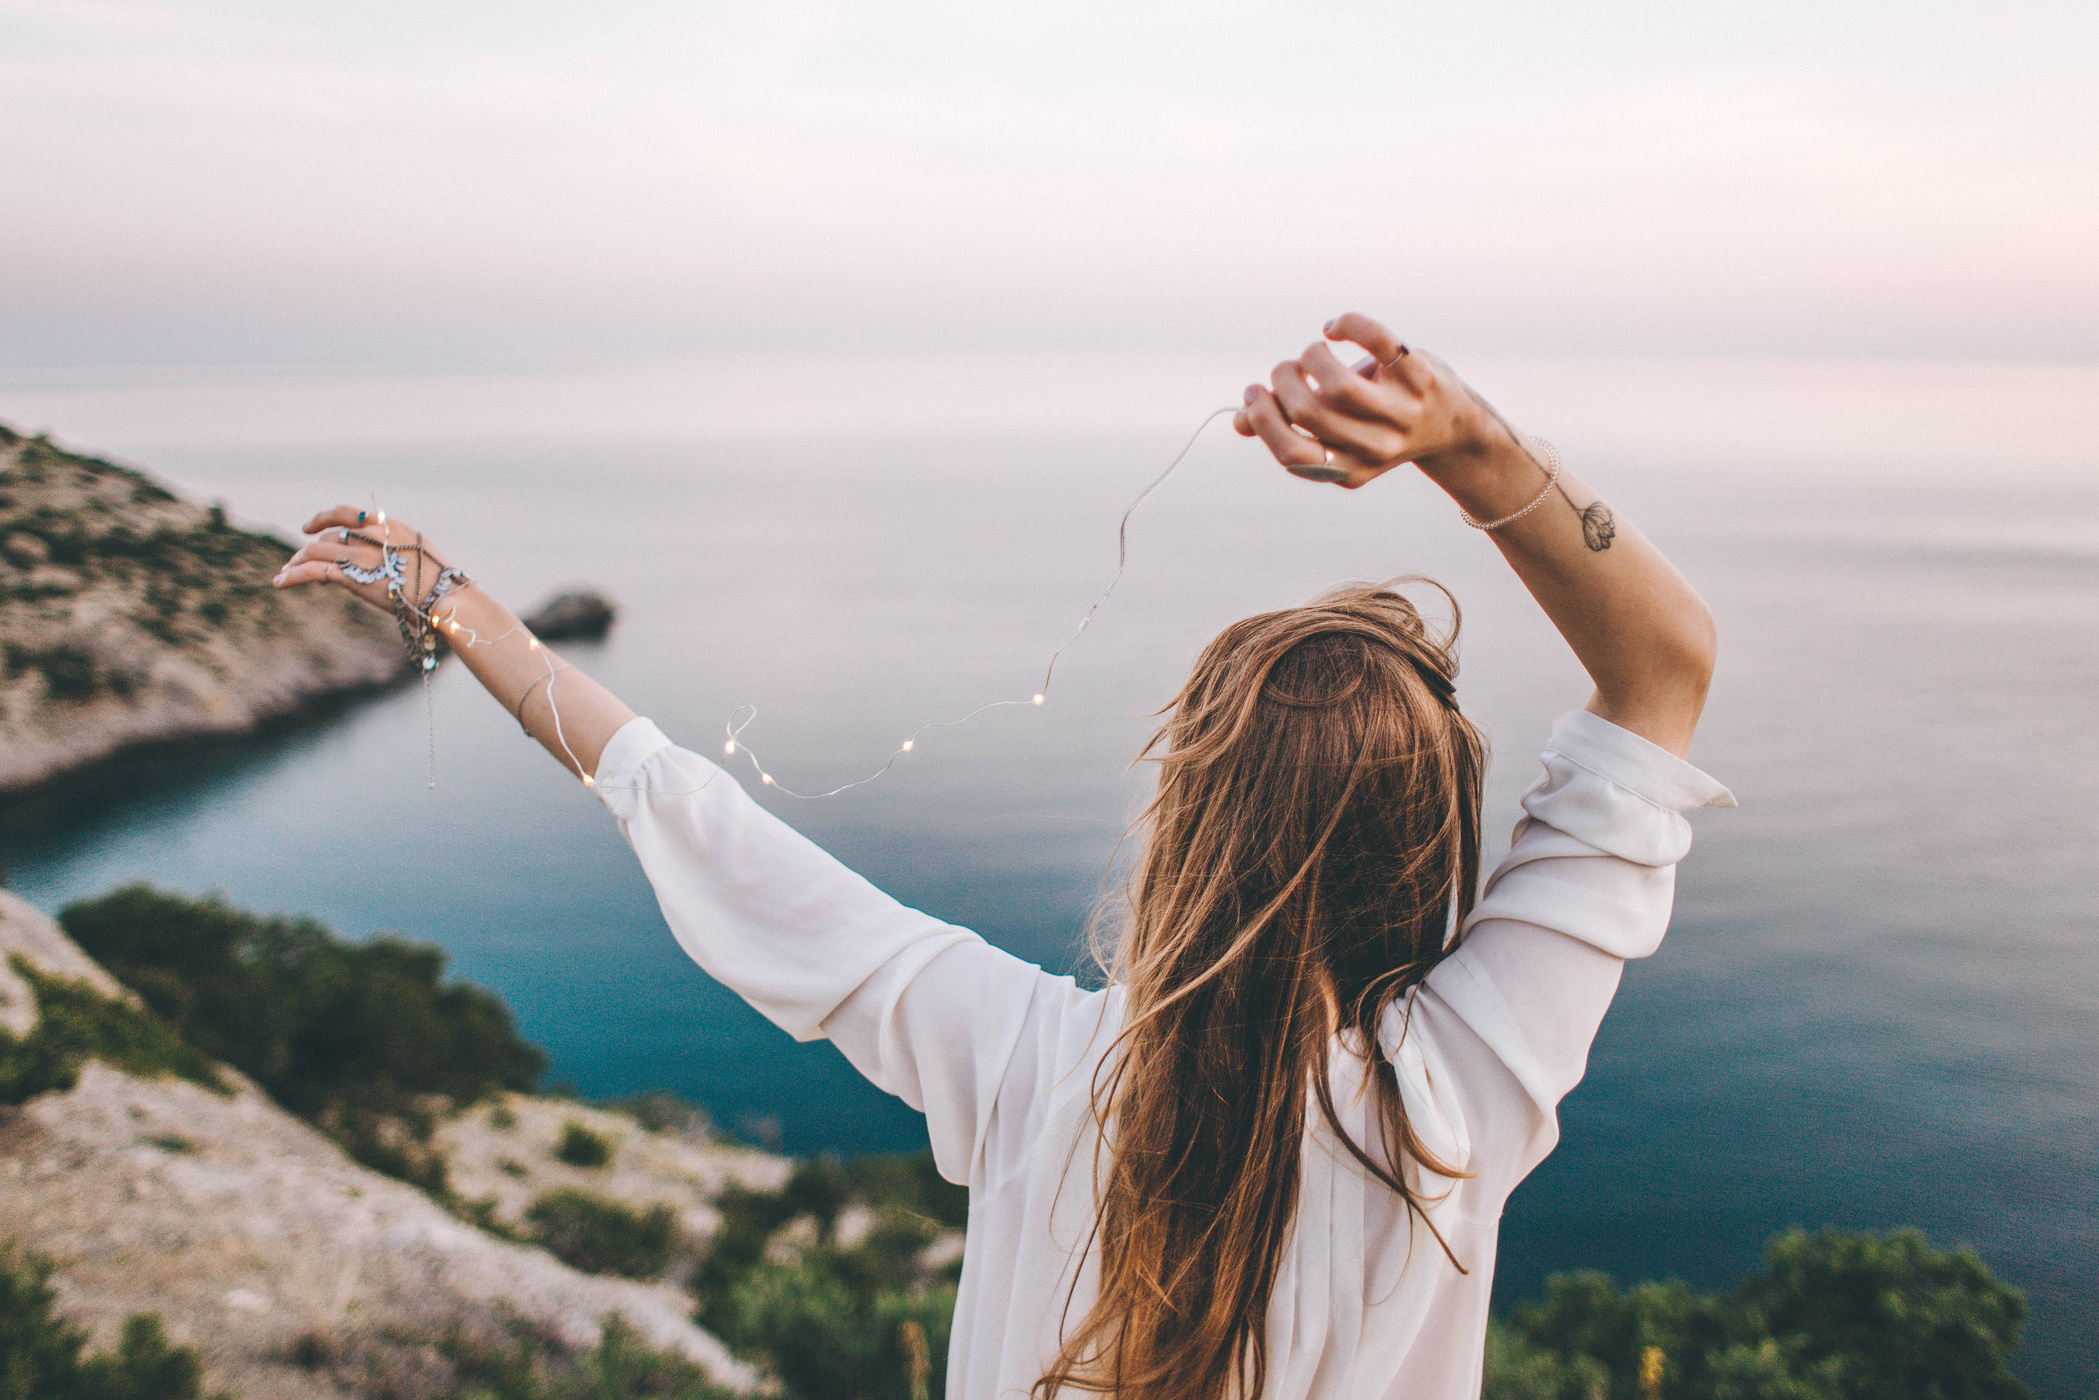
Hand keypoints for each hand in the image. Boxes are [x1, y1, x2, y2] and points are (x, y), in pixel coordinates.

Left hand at [272, 505, 459, 615]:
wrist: (444, 598)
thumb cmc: (440, 584)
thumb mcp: (421, 555)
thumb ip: (398, 550)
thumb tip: (388, 560)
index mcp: (389, 526)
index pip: (346, 513)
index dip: (323, 517)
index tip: (308, 528)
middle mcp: (371, 535)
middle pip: (327, 536)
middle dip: (308, 549)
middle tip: (297, 563)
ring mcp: (360, 554)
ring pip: (314, 550)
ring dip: (296, 562)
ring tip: (285, 574)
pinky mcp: (352, 575)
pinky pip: (313, 570)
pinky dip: (293, 575)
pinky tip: (281, 582)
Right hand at [1233, 312, 1505, 488]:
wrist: (1452, 424)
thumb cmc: (1378, 427)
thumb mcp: (1338, 438)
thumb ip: (1290, 430)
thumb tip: (1239, 421)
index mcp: (1350, 470)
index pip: (1294, 455)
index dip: (1264, 421)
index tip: (1253, 393)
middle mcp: (1377, 447)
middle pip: (1310, 413)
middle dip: (1283, 382)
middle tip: (1284, 370)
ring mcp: (1401, 412)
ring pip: (1339, 384)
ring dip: (1310, 358)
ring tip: (1311, 354)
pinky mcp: (1420, 375)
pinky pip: (1377, 340)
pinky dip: (1348, 324)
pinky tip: (1334, 328)